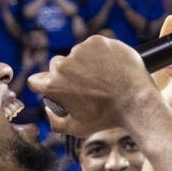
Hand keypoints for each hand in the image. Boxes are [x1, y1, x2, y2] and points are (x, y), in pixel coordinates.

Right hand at [28, 35, 158, 137]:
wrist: (136, 101)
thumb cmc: (106, 117)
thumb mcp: (76, 129)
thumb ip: (54, 121)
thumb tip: (48, 107)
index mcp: (53, 85)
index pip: (36, 80)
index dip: (46, 86)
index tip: (59, 90)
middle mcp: (62, 65)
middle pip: (56, 66)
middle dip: (67, 74)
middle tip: (86, 86)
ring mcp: (80, 50)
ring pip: (76, 55)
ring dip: (84, 64)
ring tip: (102, 79)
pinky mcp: (97, 41)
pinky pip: (92, 46)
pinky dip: (99, 55)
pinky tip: (109, 68)